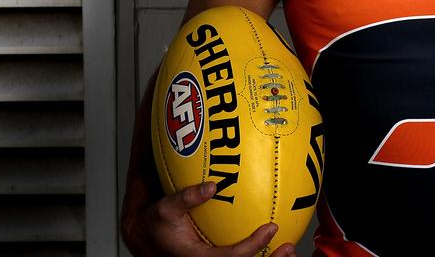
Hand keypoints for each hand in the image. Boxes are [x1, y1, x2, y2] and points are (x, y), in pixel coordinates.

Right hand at [121, 180, 295, 256]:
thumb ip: (186, 197)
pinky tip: (274, 246)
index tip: (271, 228)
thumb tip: (212, 185)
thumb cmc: (156, 225)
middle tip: (290, 248)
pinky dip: (258, 255)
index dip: (253, 246)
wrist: (144, 240)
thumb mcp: (165, 208)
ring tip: (289, 250)